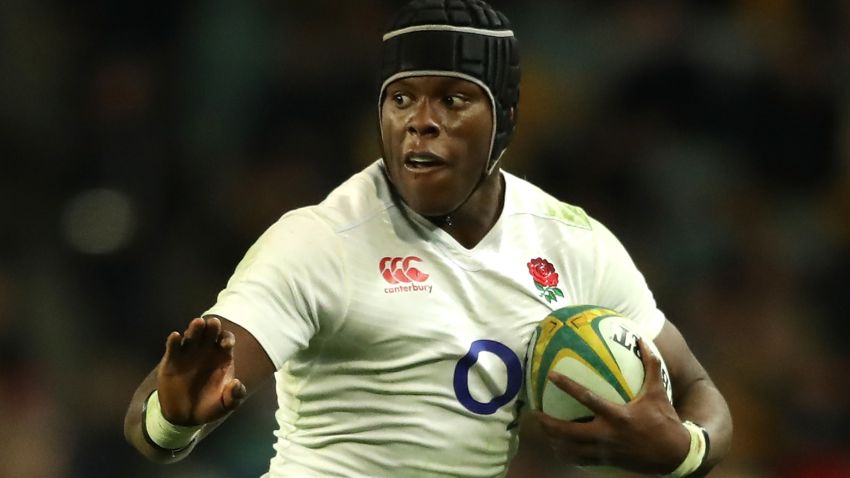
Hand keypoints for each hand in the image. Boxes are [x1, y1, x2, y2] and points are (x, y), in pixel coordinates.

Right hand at [155, 317, 246, 425]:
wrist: (185, 418)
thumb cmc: (210, 407)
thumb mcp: (225, 405)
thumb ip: (234, 396)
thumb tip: (237, 385)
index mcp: (221, 356)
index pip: (226, 339)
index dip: (227, 338)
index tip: (226, 345)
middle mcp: (205, 351)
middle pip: (210, 332)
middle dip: (212, 326)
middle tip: (213, 324)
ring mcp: (188, 353)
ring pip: (192, 335)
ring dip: (194, 328)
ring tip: (198, 323)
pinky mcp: (171, 360)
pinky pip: (173, 347)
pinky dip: (173, 340)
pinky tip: (175, 336)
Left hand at [535, 338, 689, 473]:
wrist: (674, 455)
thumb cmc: (665, 421)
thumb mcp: (658, 392)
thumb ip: (650, 366)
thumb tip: (643, 340)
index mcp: (617, 415)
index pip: (586, 398)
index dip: (567, 386)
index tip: (550, 375)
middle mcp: (607, 435)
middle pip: (568, 431)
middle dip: (548, 424)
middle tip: (534, 413)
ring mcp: (604, 451)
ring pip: (570, 450)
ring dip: (553, 440)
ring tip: (542, 430)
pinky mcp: (606, 462)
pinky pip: (579, 460)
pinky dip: (566, 453)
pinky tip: (559, 447)